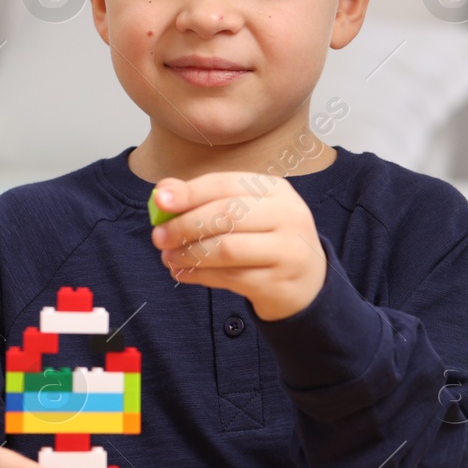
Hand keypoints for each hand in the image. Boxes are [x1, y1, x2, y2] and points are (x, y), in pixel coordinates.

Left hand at [149, 172, 326, 320]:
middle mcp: (287, 216)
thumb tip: (163, 192)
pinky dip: (199, 275)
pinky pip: (229, 278)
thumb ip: (207, 200)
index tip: (159, 200)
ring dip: (189, 253)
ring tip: (168, 257)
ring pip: (226, 249)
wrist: (308, 281)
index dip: (190, 192)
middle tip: (159, 236)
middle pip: (227, 215)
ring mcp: (287, 251)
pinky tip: (183, 272)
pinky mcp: (278, 282)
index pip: (226, 185)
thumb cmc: (267, 239)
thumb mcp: (247, 212)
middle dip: (185, 225)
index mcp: (276, 190)